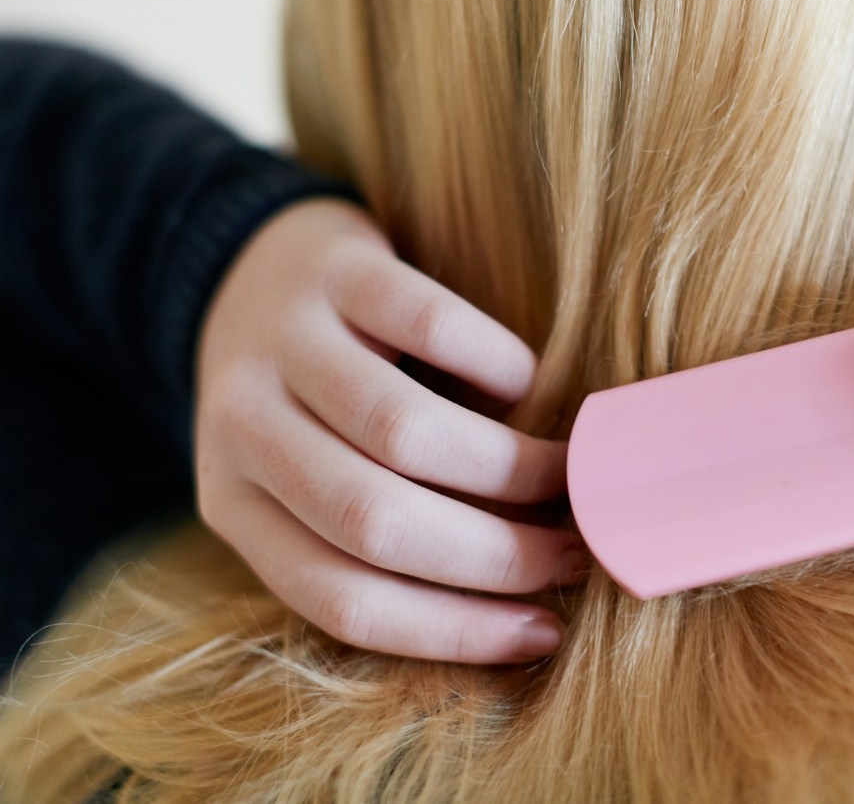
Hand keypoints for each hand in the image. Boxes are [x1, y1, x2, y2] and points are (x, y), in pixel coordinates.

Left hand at [195, 198, 580, 662]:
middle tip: (571, 553)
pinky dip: (496, 364)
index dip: (451, 628)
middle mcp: (242, 427)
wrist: (250, 269)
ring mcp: (283, 341)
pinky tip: (524, 383)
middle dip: (494, 554)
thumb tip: (515, 601)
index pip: (339, 596)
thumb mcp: (303, 478)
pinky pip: (430, 323)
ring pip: (403, 431)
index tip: (541, 633)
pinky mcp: (335, 269)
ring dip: (506, 467)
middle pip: (374, 522)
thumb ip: (372, 535)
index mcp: (233, 504)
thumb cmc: (302, 399)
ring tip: (563, 475)